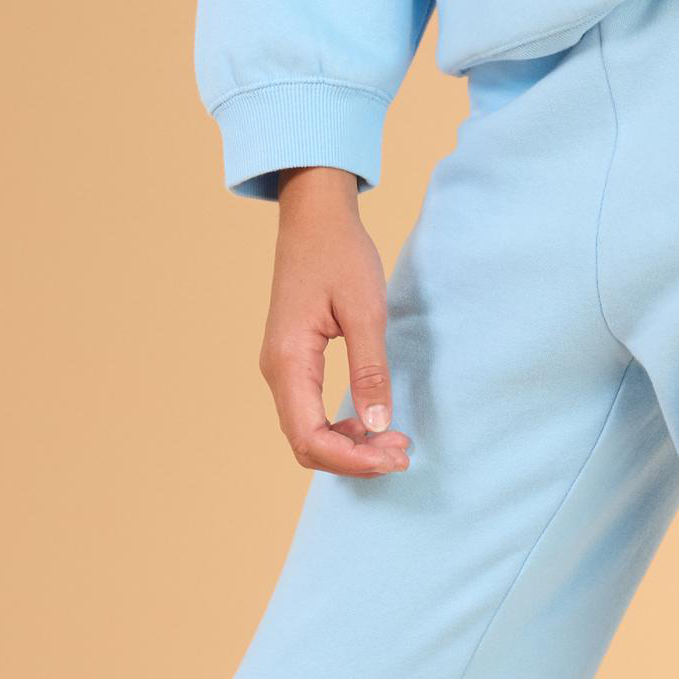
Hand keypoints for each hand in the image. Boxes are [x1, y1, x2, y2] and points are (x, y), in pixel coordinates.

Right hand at [257, 167, 410, 475]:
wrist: (314, 217)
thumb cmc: (339, 255)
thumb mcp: (365, 312)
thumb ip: (370, 371)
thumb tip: (379, 426)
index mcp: (288, 361)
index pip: (310, 438)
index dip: (352, 460)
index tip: (395, 458)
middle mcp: (277, 372)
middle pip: (306, 445)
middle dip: (354, 460)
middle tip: (401, 454)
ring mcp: (282, 370)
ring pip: (308, 434)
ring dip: (350, 447)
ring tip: (394, 442)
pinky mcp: (293, 364)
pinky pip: (310, 414)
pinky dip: (342, 429)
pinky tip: (373, 423)